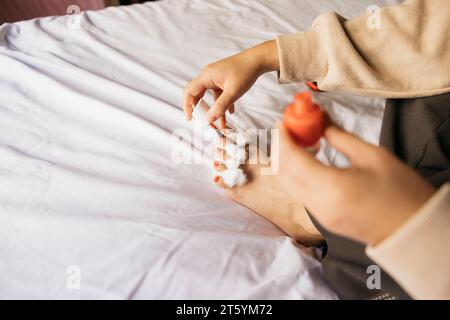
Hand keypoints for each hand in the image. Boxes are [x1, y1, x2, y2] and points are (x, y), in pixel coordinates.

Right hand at [183, 40, 278, 122]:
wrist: (258, 59)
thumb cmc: (245, 71)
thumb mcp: (233, 92)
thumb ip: (220, 106)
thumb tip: (209, 120)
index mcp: (206, 76)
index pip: (189, 92)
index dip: (187, 106)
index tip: (190, 119)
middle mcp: (208, 76)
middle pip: (198, 95)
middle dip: (201, 110)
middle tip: (206, 122)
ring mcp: (215, 77)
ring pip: (210, 97)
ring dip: (214, 109)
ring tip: (221, 124)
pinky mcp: (223, 79)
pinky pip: (219, 94)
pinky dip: (222, 103)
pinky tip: (230, 112)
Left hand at [276, 123, 435, 244]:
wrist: (415, 228)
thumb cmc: (401, 190)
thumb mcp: (372, 155)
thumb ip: (340, 138)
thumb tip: (320, 122)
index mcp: (332, 187)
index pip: (292, 160)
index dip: (283, 139)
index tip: (280, 123)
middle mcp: (320, 204)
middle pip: (284, 174)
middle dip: (280, 150)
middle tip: (288, 130)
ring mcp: (320, 216)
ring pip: (289, 186)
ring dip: (287, 164)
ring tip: (299, 143)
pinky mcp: (325, 221)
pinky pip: (301, 195)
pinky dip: (298, 177)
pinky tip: (310, 162)